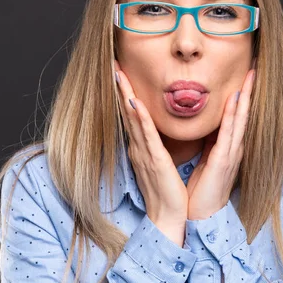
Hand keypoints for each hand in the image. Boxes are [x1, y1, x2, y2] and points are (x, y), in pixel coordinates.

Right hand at [113, 61, 188, 239]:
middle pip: (128, 112)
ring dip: (126, 95)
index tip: (122, 73)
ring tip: (119, 74)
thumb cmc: (167, 192)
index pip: (133, 115)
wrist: (168, 218)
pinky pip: (147, 136)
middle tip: (114, 64)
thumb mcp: (161, 163)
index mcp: (143, 147)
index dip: (126, 92)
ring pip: (134, 119)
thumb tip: (159, 130)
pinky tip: (136, 104)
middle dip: (121, 88)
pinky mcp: (154, 161)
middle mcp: (139, 147)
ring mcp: (145, 153)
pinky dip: (141, 119)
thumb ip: (158, 146)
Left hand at [186, 69, 254, 220]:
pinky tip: (234, 99)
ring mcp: (231, 155)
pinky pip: (228, 134)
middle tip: (253, 66)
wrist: (200, 217)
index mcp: (228, 148)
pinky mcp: (223, 162)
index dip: (242, 95)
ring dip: (246, 96)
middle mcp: (234, 149)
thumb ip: (210, 143)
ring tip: (250, 75)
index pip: (237, 116)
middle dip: (249, 90)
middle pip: (244, 114)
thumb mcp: (206, 162)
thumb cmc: (201, 191)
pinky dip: (233, 115)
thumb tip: (208, 126)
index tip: (244, 74)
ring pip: (241, 120)